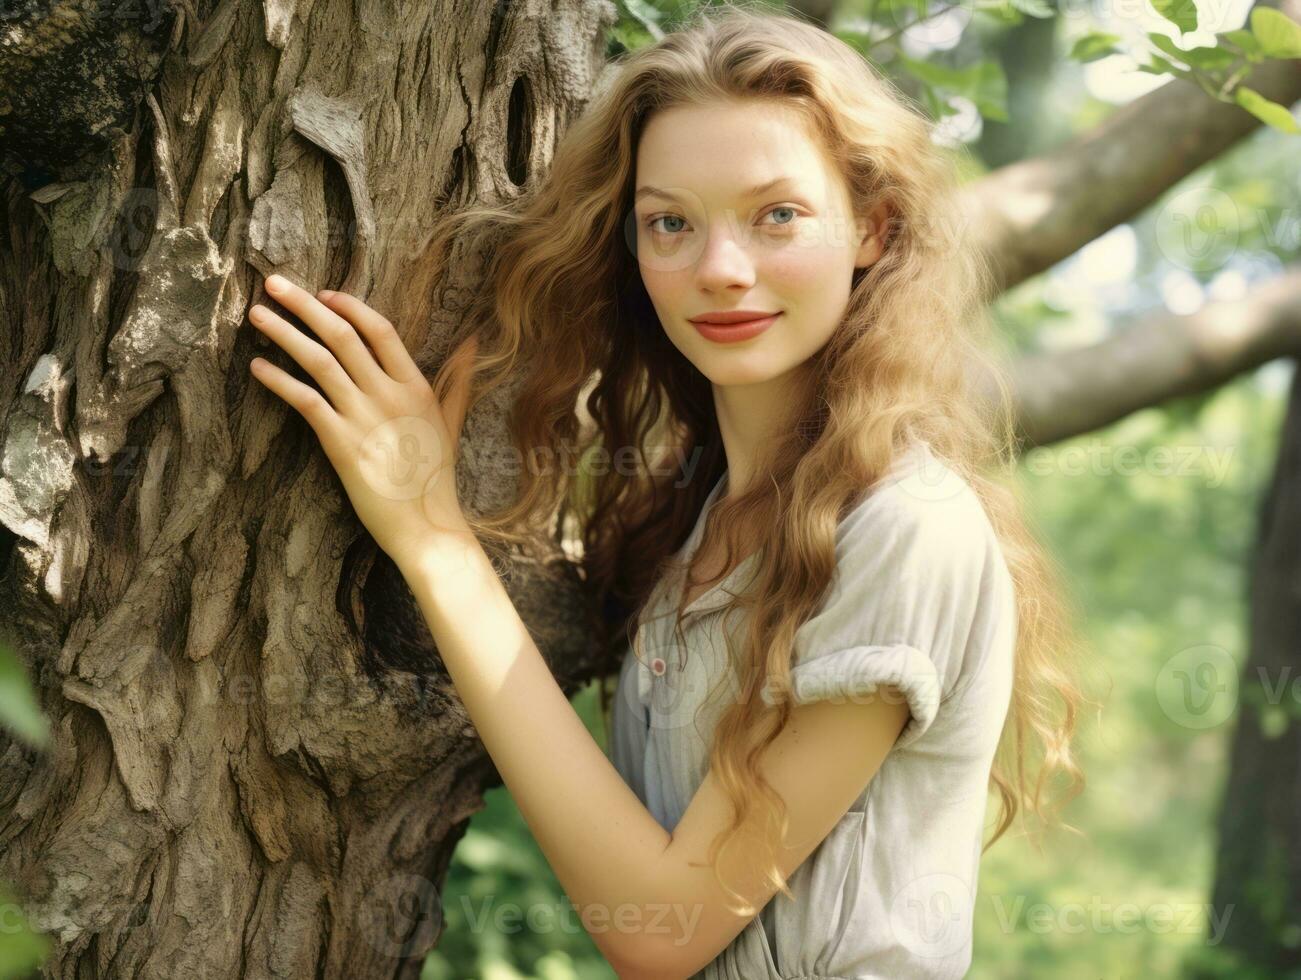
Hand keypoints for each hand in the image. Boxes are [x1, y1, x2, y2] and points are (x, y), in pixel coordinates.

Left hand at [247, 274, 477, 567]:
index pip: (380, 330)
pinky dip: (279, 380)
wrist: (428, 527)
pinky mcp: (342, 444)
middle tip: (274, 283)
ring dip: (284, 334)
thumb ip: (457, 379)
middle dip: (304, 305)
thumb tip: (473, 342)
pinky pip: (305, 401)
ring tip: (257, 316)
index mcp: (417, 387)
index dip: (349, 306)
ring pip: (320, 361)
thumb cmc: (436, 479)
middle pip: (343, 335)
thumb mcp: (451, 422)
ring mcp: (365, 418)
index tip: (323, 292)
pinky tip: (258, 367)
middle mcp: (390, 395)